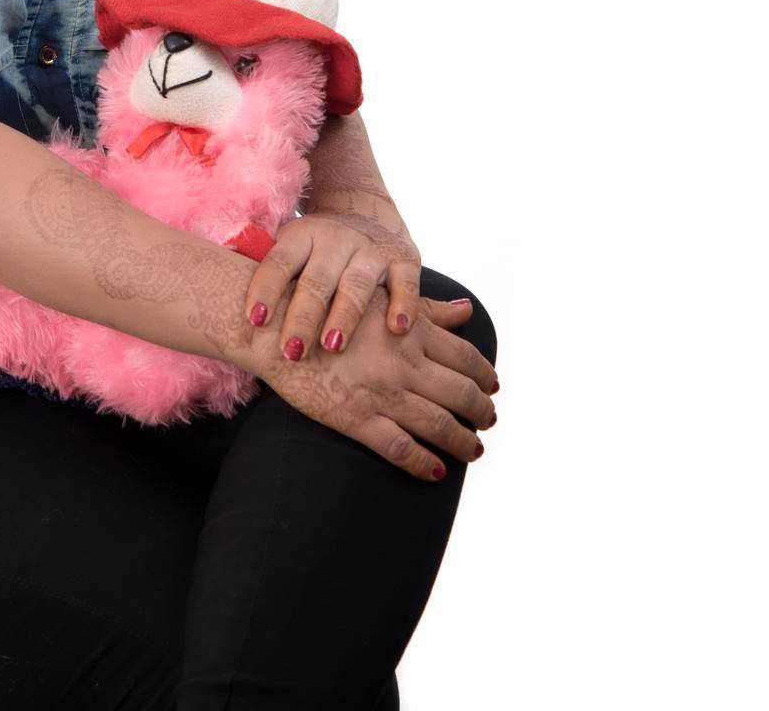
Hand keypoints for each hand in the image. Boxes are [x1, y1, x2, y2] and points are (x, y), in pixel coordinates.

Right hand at [241, 281, 498, 480]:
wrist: (276, 326)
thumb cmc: (328, 305)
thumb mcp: (381, 298)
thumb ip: (426, 308)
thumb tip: (466, 309)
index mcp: (411, 329)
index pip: (465, 357)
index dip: (484, 375)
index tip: (492, 386)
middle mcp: (403, 361)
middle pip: (461, 393)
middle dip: (481, 410)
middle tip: (488, 419)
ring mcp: (381, 392)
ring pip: (439, 424)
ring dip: (463, 440)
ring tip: (473, 448)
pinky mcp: (355, 418)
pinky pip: (400, 448)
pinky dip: (423, 462)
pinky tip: (436, 470)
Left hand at [244, 206, 422, 360]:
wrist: (365, 214)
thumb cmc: (315, 251)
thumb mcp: (288, 249)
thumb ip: (262, 269)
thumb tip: (213, 293)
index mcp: (301, 236)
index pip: (279, 262)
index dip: (265, 290)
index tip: (253, 321)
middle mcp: (336, 239)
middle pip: (316, 280)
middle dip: (302, 317)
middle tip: (291, 352)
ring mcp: (370, 249)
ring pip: (357, 284)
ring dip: (344, 316)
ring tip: (333, 346)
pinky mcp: (403, 259)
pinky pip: (406, 282)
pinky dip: (403, 304)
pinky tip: (397, 329)